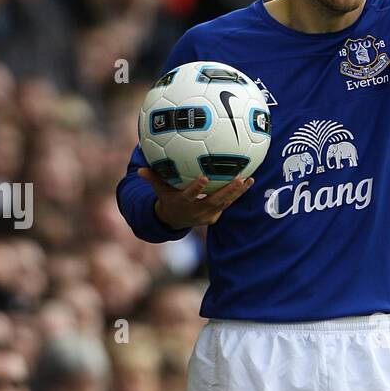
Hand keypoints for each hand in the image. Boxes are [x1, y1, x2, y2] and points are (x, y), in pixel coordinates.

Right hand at [137, 167, 255, 227]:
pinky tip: (249, 181)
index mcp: (183, 203)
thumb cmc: (168, 199)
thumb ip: (152, 179)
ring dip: (237, 192)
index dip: (196, 188)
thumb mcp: (159, 190)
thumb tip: (140, 169)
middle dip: (227, 191)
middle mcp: (197, 210)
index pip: (190, 195)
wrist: (175, 221)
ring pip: (225, 203)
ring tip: (249, 179)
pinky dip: (238, 194)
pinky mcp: (215, 217)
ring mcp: (207, 215)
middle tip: (238, 178)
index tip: (204, 177)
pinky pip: (228, 204)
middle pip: (214, 201)